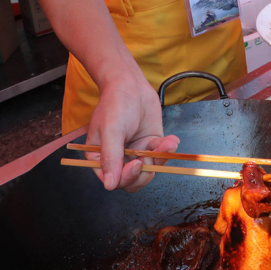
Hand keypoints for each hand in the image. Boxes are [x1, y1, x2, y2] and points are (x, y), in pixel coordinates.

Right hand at [86, 73, 179, 191]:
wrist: (130, 84)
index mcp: (99, 158)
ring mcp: (134, 153)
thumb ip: (111, 157)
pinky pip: (159, 156)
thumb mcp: (111, 130)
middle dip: (144, 172)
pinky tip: (170, 140)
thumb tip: (109, 185)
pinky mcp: (149, 145)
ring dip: (159, 159)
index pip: (113, 180)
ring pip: (148, 170)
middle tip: (150, 156)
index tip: (136, 164)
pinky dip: (167, 150)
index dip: (126, 177)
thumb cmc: (115, 104)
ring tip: (165, 143)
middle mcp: (117, 159)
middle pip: (132, 181)